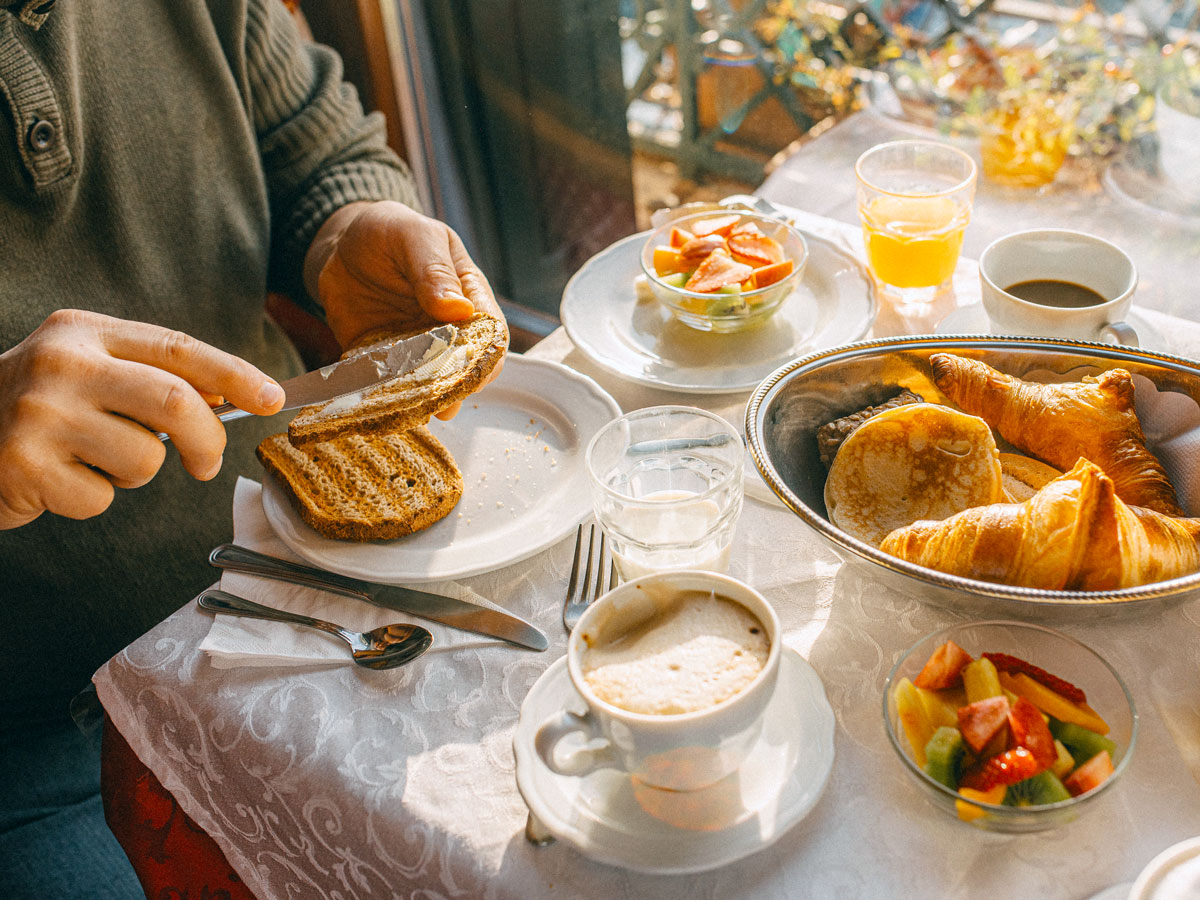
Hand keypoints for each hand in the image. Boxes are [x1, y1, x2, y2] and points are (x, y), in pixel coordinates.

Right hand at [0, 309, 285, 528]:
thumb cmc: (39, 408)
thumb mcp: (88, 370)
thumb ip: (151, 376)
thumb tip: (238, 398)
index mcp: (84, 332)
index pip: (179, 349)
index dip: (235, 375)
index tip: (272, 399)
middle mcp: (61, 364)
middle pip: (175, 402)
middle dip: (207, 439)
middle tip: (206, 462)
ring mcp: (39, 414)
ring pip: (144, 458)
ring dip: (138, 473)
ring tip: (99, 461)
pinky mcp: (24, 465)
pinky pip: (101, 497)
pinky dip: (95, 499)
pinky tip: (61, 480)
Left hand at [305, 201, 507, 418]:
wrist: (340, 242)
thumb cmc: (389, 231)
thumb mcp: (414, 237)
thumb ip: (435, 271)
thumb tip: (460, 310)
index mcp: (467, 297)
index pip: (490, 336)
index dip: (487, 359)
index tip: (474, 374)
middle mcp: (445, 329)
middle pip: (462, 368)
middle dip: (454, 389)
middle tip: (443, 405)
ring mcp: (413, 348)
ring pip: (426, 383)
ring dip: (420, 400)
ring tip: (412, 412)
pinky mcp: (380, 359)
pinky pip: (384, 384)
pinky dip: (381, 396)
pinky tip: (375, 404)